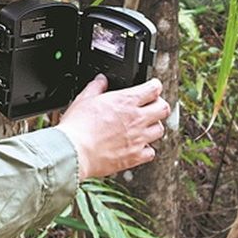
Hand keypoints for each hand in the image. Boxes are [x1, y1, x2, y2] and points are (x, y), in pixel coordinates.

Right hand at [55, 77, 169, 180]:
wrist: (74, 151)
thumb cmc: (77, 126)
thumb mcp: (84, 99)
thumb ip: (96, 87)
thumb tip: (101, 80)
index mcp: (126, 101)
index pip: (154, 88)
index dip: (155, 86)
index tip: (152, 88)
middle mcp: (137, 119)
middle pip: (164, 108)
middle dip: (160, 105)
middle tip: (152, 106)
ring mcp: (138, 139)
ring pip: (160, 130)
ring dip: (154, 127)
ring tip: (144, 127)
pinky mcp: (135, 156)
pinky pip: (151, 152)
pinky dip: (147, 149)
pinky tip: (137, 146)